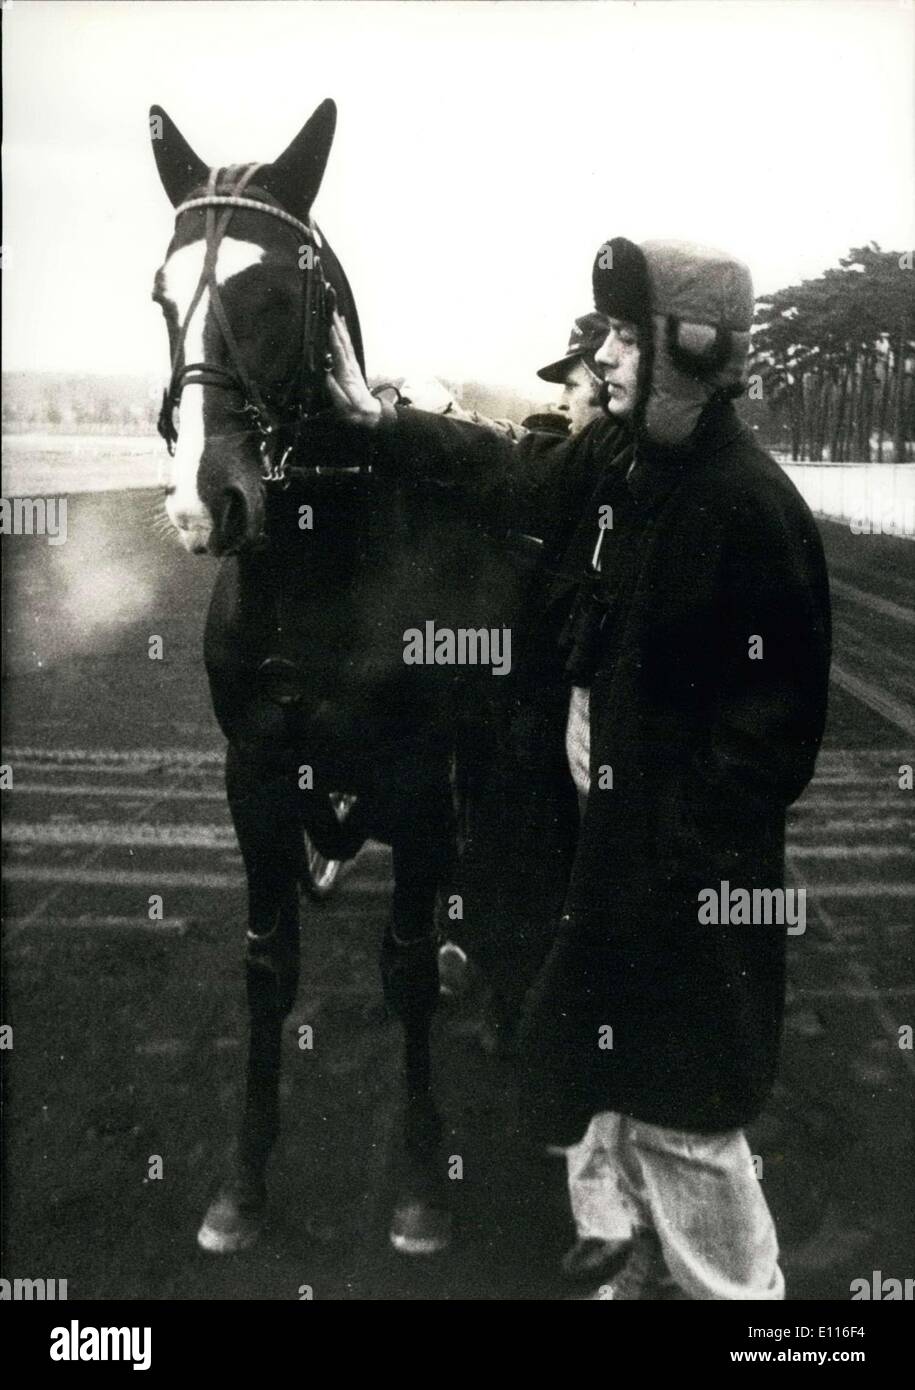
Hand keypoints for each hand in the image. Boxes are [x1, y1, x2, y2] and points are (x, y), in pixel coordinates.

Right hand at [325, 310, 382, 426]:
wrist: (369, 415)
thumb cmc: (354, 411)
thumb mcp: (343, 406)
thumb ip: (335, 391)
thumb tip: (327, 376)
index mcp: (346, 375)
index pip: (340, 354)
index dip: (335, 340)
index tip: (330, 326)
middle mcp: (350, 367)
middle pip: (344, 342)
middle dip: (338, 326)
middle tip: (331, 310)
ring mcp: (352, 365)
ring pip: (346, 342)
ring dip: (341, 327)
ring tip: (335, 312)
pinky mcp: (352, 366)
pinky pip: (347, 346)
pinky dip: (344, 334)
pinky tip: (341, 327)